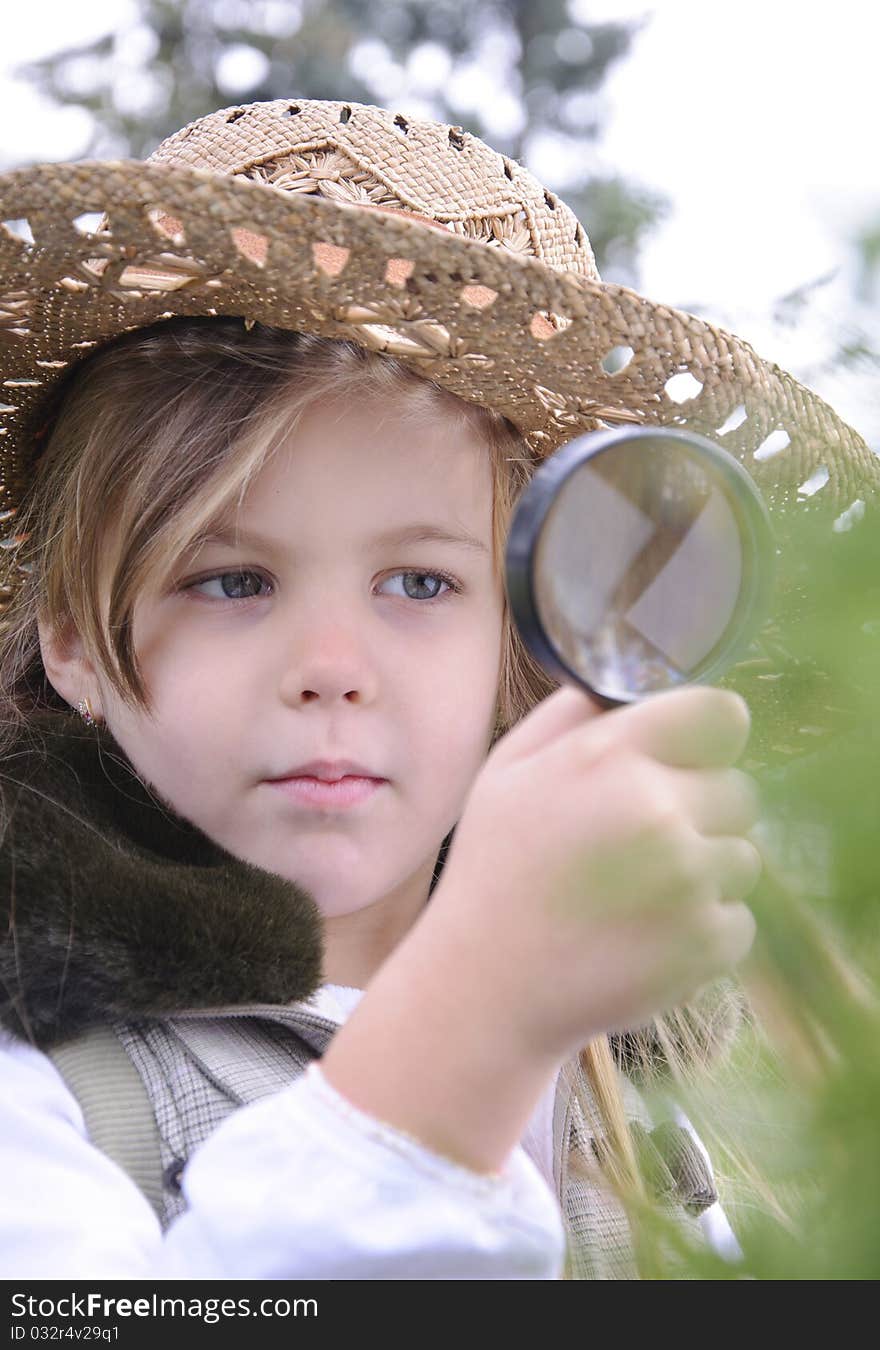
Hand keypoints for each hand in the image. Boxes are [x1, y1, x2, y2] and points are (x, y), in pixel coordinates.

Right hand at [429, 683, 761, 1062]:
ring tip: (636, 895)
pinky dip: (703, 927)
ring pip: (742, 855)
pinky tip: (645, 934)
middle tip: (641, 843)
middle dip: (700, 810)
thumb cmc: (496, 870)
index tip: (684, 760)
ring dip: (703, 870)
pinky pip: (738, 916)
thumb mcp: (509, 769)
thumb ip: (573, 714)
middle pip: (738, 789)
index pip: (721, 714)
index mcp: (613, 757)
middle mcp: (660, 811)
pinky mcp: (709, 941)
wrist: (488, 988)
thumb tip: (629, 692)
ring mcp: (690, 880)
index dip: (705, 738)